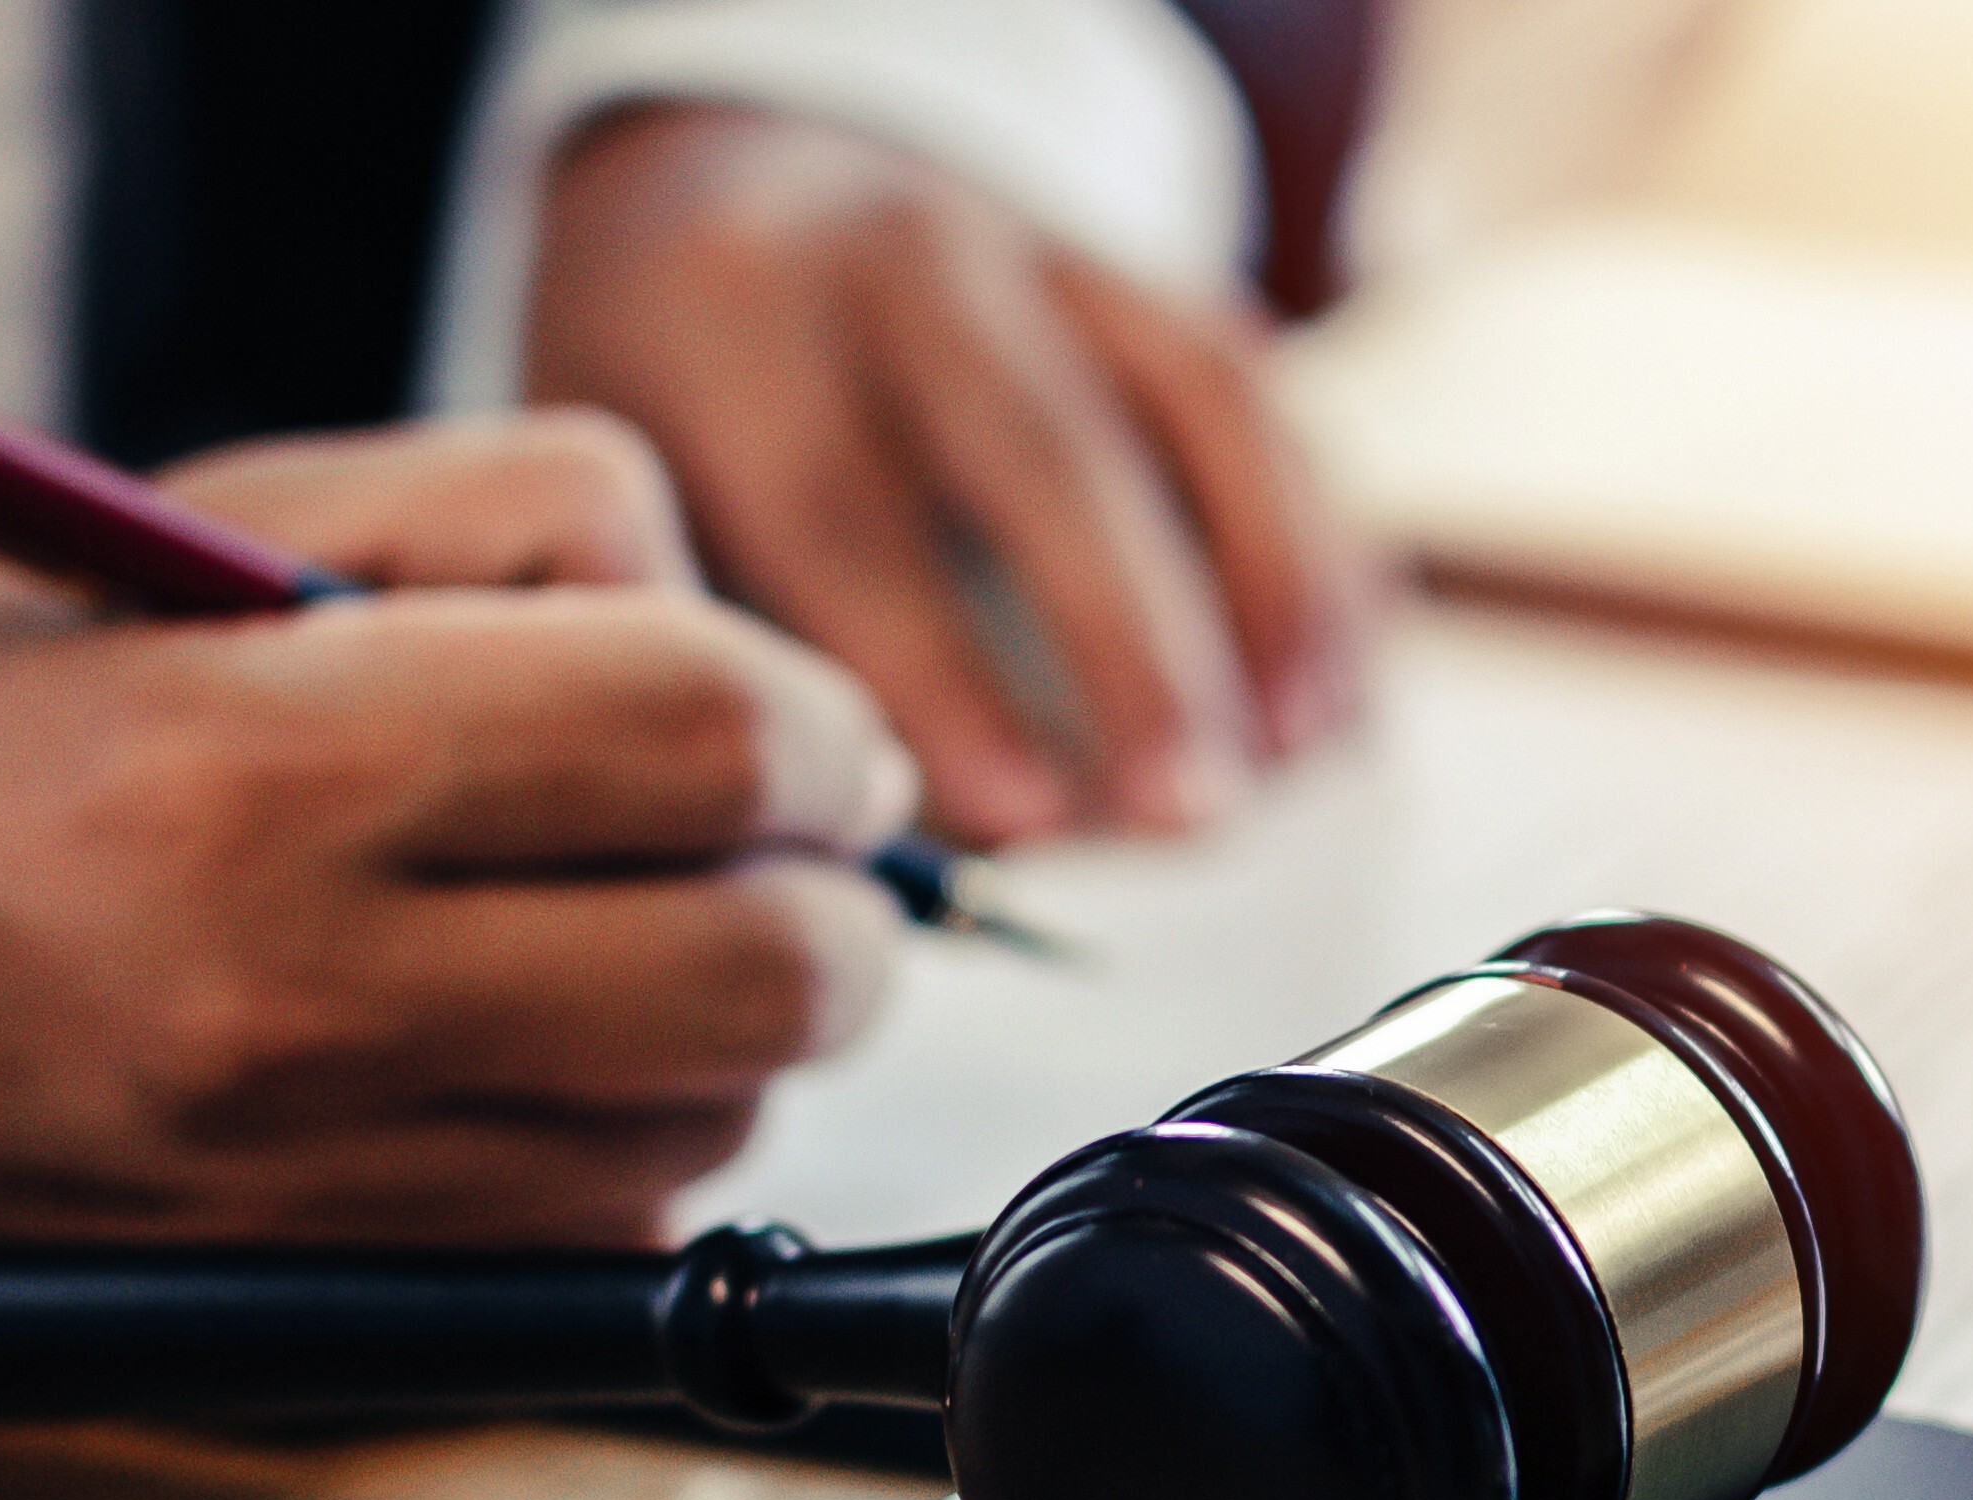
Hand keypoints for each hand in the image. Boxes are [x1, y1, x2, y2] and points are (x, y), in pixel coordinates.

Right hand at [0, 413, 913, 1250]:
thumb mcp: (198, 523)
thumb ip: (508, 528)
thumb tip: (752, 653)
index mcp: (266, 757)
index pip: (720, 737)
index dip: (819, 723)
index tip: (793, 724)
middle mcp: (306, 991)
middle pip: (784, 967)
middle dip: (832, 891)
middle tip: (765, 837)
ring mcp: (321, 1176)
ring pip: (722, 1116)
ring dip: (725, 1024)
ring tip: (584, 928)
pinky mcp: (326, 1303)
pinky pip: (610, 1228)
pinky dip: (624, 1136)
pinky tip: (504, 1048)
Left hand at [526, 102, 1368, 845]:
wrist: (719, 176)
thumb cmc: (674, 406)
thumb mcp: (639, 500)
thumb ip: (733, 654)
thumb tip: (866, 849)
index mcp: (738, 324)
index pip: (844, 509)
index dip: (941, 676)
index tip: (1023, 822)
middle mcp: (904, 259)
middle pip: (1046, 452)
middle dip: (1136, 652)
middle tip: (1192, 822)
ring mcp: (1048, 251)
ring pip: (1201, 405)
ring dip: (1272, 594)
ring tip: (1292, 758)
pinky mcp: (1151, 279)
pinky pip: (1266, 404)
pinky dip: (1321, 550)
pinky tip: (1333, 694)